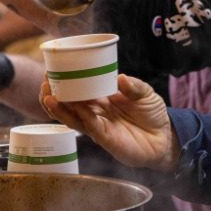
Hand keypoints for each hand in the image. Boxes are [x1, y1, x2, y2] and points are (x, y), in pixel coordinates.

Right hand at [40, 74, 178, 170]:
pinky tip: (77, 110)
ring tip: (49, 97)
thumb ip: (134, 86)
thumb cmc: (152, 114)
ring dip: (60, 109)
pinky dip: (84, 119)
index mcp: (102, 99)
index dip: (65, 81)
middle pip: (69, 105)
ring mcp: (99, 127)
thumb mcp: (145, 93)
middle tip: (45, 83)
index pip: (79, 89)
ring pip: (73, 118)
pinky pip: (91, 128)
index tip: (53, 70)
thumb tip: (120, 77)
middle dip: (54, 95)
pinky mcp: (106, 140)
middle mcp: (96, 113)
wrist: (165, 137)